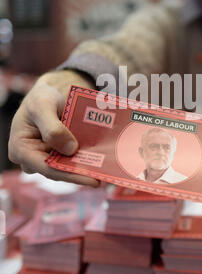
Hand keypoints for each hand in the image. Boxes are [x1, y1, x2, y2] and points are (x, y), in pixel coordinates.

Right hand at [8, 70, 99, 187]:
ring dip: (86, 167)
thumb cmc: (41, 98)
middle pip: (59, 170)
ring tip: (107, 170)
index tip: (93, 180)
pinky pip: (73, 158)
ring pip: (68, 166)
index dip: (71, 176)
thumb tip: (70, 150)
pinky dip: (86, 158)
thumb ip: (53, 128)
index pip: (48, 168)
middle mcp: (32, 158)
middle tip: (105, 175)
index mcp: (21, 150)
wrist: (50, 93)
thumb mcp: (42, 106)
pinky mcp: (59, 154)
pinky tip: (103, 159)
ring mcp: (46, 157)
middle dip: (81, 173)